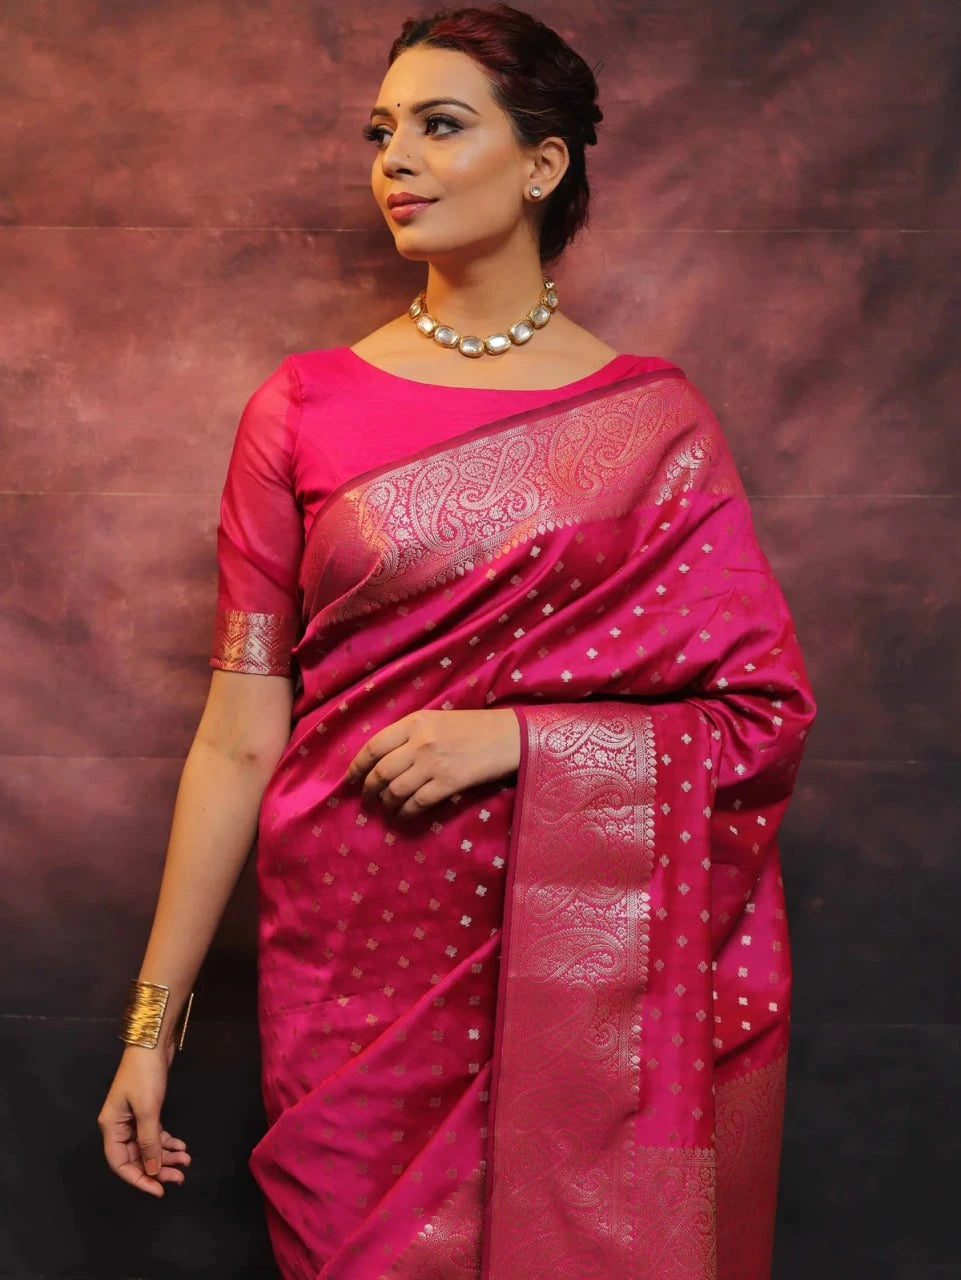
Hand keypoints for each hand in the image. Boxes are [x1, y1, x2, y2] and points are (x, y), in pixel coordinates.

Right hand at [97, 1045, 191, 1196]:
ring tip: (186, 1160)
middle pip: (136, 1157)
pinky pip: (154, 1134)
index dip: (138, 1179)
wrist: (153, 1042)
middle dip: (157, 1168)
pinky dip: (167, 1141)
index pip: (120, 1163)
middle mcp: (119, 1126)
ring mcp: (132, 1118)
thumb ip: (149, 1143)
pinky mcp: (146, 1109)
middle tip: (179, 1177)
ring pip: (148, 1146)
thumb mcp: (148, 1110)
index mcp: (111, 1127)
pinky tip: (181, 1145)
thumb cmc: (145, 1075)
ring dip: (166, 1155)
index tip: (159, 1190)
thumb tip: (152, 1171)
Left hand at [344, 708, 520, 817]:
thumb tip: (382, 759)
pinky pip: (416, 803)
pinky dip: (405, 813)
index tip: (349, 780)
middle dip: (369, 790)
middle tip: (367, 799)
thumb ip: (409, 735)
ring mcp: (433, 764)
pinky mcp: (448, 784)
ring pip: (395, 790)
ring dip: (386, 804)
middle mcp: (419, 742)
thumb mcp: (436, 720)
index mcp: (414, 722)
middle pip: (381, 772)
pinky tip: (404, 815)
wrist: (508, 737)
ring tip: (387, 808)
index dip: (357, 766)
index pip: (373, 746)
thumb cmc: (473, 727)